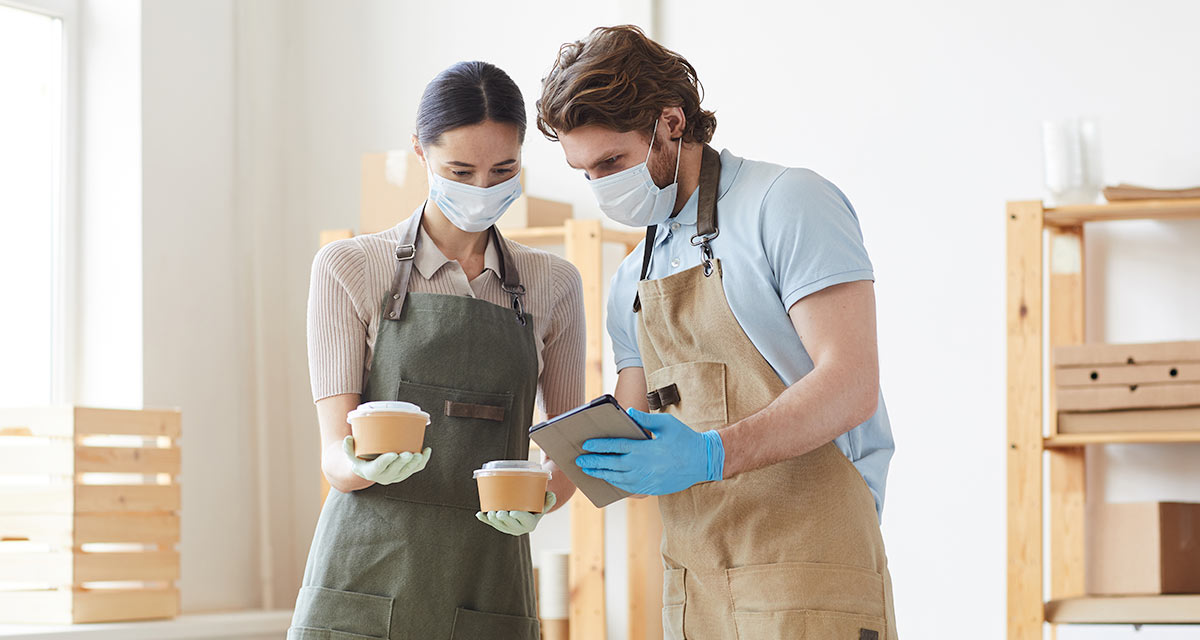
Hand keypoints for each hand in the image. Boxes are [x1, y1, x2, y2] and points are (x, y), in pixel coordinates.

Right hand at [342, 436, 430, 484]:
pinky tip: (427, 451)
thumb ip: (347, 448)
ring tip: (419, 454)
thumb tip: (348, 438)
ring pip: (407, 471)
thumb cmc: (359, 459)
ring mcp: (396, 476)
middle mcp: (385, 477)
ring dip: (414, 464)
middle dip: (403, 462)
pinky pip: (415, 469)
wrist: (368, 470)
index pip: (379, 468)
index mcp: (371, 472)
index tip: (393, 454)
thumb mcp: (350, 455)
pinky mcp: (404, 473)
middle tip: (408, 454)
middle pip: (396, 470)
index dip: (386, 461)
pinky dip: (422, 462)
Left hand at [476, 492, 556, 535]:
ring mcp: (507, 528)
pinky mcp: (499, 526)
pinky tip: (479, 514)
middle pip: (508, 523)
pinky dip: (484, 519)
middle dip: (502, 518)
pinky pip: (490, 524)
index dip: (517, 517)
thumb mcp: (544, 504)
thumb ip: (549, 500)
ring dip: (492, 518)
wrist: (529, 513)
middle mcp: (518, 529)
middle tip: (499, 511)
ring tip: (491, 511)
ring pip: (497, 524)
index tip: (513, 512)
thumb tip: (551, 494)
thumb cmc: (537, 506)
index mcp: (530, 524)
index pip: (523, 520)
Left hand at [575, 408, 724, 495]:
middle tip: (579, 462)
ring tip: (589, 471)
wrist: (704, 461)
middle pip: (611, 465)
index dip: (599, 446)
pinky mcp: (651, 488)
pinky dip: (615, 482)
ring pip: (617, 478)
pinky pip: (628, 486)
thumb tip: (629, 412)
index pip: (615, 447)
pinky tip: (608, 478)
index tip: (586, 445)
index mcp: (645, 449)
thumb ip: (645, 419)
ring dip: (601, 474)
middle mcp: (643, 466)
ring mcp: (647, 479)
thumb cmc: (685, 439)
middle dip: (594, 463)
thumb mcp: (667, 424)